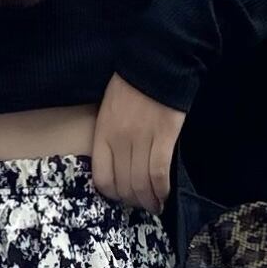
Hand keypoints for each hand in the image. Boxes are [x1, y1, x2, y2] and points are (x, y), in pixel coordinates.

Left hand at [89, 74, 186, 213]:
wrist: (156, 60)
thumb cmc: (132, 84)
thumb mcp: (108, 109)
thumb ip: (110, 136)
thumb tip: (119, 164)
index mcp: (103, 133)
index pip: (102, 177)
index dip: (112, 194)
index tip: (122, 197)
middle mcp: (119, 140)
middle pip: (123, 185)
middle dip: (133, 201)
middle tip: (141, 205)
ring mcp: (142, 139)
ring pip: (141, 183)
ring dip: (149, 200)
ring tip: (155, 206)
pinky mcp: (164, 136)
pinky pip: (160, 172)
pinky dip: (162, 188)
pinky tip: (164, 195)